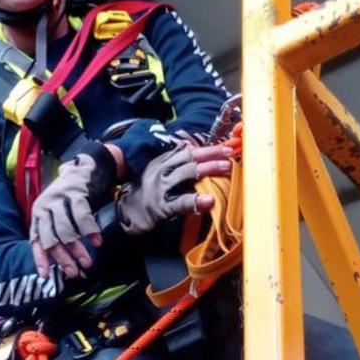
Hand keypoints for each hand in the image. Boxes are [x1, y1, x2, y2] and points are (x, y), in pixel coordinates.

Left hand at [29, 146, 117, 279]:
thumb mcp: (54, 216)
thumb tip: (57, 263)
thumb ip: (53, 235)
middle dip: (62, 258)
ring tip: (87, 263)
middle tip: (73, 273)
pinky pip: (82, 217)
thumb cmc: (67, 201)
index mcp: (37, 214)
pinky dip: (90, 231)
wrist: (80, 171)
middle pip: (51, 237)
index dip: (40, 258)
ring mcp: (59, 199)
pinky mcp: (74, 192)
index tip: (45, 276)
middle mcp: (44, 206)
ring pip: (66, 230)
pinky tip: (97, 242)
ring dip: (78, 249)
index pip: (35, 240)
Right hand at [116, 142, 232, 234]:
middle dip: (212, 154)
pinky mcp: (163, 207)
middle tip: (230, 154)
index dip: (208, 148)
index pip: (188, 150)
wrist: (129, 213)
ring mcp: (162, 188)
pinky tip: (209, 200)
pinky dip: (195, 201)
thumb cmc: (148, 191)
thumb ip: (174, 160)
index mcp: (163, 161)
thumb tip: (192, 146)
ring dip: (208, 169)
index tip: (226, 146)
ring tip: (226, 169)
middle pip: (190, 158)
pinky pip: (181, 203)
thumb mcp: (158, 171)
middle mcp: (162, 171)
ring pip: (187, 174)